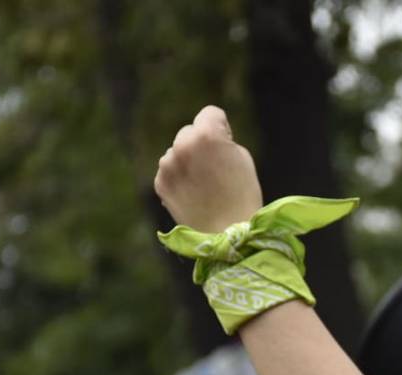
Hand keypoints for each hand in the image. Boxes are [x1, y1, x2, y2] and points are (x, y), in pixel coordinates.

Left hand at [155, 106, 263, 232]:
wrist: (227, 233)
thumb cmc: (242, 194)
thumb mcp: (242, 156)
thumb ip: (221, 140)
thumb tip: (204, 136)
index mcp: (206, 134)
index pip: (210, 113)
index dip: (222, 128)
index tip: (226, 146)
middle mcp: (182, 145)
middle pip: (189, 132)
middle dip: (199, 144)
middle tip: (214, 169)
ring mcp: (167, 164)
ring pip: (177, 152)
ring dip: (187, 161)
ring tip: (203, 185)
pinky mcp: (160, 182)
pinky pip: (170, 171)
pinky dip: (179, 178)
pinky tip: (193, 194)